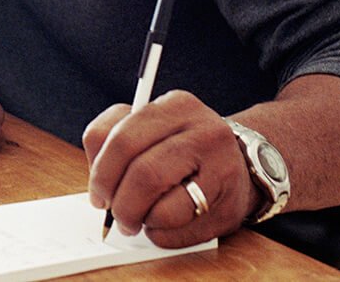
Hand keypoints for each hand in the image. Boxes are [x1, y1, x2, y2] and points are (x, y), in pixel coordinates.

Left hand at [82, 90, 257, 247]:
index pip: (122, 138)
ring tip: (139, 219)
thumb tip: (98, 184)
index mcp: (176, 106)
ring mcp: (222, 168)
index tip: (98, 192)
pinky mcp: (229, 205)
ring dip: (139, 219)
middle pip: (142, 173)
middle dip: (120, 202)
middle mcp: (204, 131)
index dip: (101, 172)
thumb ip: (114, 140)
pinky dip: (160, 234)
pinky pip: (179, 229)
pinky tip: (162, 224)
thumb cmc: (182, 148)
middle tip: (115, 214)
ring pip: (161, 205)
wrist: (242, 164)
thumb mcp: (150, 128)